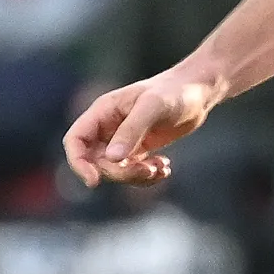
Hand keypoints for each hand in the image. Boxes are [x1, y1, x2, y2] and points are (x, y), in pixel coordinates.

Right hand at [63, 69, 219, 188]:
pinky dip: (147, 175)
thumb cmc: (174, 92)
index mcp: (103, 112)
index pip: (75, 140)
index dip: (78, 163)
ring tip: (162, 167)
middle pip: (96, 162)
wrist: (198, 92)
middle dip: (120, 172)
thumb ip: (132, 130)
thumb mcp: (153, 107)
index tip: (94, 182)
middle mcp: (108, 127)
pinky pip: (133, 171)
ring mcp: (122, 140)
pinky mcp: (138, 149)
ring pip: (115, 170)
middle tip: (148, 170)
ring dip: (136, 176)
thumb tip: (112, 158)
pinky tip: (165, 167)